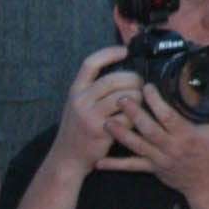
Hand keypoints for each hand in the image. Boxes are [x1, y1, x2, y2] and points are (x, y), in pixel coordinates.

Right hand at [43, 48, 140, 175]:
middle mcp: (80, 100)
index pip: (91, 63)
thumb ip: (94, 89)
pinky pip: (126, 117)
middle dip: (133, 79)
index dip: (109, 53)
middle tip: (142, 83)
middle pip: (113, 79)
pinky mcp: (100, 131)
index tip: (125, 51)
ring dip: (138, 97)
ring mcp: (89, 116)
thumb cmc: (78, 128)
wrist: (67, 158)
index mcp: (75, 90)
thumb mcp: (79, 104)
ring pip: (124, 97)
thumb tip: (122, 69)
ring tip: (141, 100)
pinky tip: (135, 118)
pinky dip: (135, 116)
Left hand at [103, 82, 208, 192]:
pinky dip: (116, 165)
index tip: (147, 87)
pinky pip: (132, 166)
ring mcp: (160, 159)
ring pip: (137, 146)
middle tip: (121, 99)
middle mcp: (172, 147)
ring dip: (121, 134)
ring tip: (107, 122)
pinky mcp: (153, 168)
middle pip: (149, 129)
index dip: (157, 102)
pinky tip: (100, 162)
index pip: (169, 116)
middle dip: (134, 114)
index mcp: (187, 135)